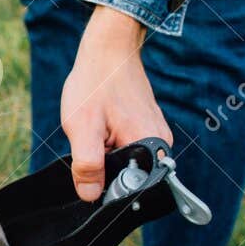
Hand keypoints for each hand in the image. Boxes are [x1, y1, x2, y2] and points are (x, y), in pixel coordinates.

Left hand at [60, 6, 173, 200]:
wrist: (108, 49)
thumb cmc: (96, 83)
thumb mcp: (83, 127)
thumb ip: (88, 165)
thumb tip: (91, 197)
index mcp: (151, 147)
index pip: (133, 191)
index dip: (107, 189)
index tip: (91, 169)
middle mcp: (161, 144)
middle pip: (129, 178)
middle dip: (104, 169)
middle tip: (92, 139)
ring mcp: (156, 135)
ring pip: (126, 163)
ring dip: (105, 154)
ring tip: (98, 126)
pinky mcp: (147, 127)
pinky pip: (127, 148)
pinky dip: (109, 143)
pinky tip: (102, 123)